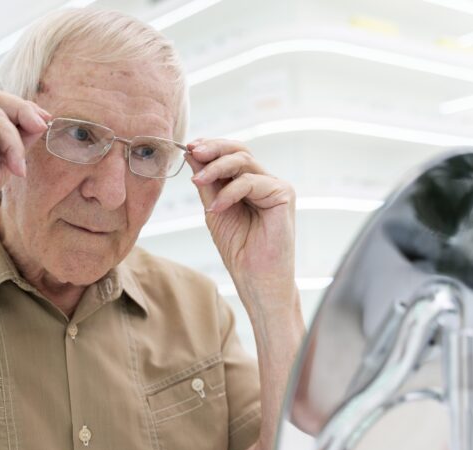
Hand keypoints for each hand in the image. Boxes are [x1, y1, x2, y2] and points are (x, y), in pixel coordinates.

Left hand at [186, 139, 296, 292]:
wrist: (256, 279)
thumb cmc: (238, 249)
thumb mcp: (214, 209)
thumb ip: (207, 183)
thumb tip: (192, 153)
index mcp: (249, 183)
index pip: (231, 155)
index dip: (210, 147)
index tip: (188, 147)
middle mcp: (264, 181)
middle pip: (239, 150)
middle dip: (213, 148)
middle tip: (193, 151)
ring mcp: (276, 186)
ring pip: (244, 161)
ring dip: (216, 168)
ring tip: (197, 181)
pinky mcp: (284, 194)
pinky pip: (251, 182)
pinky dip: (229, 193)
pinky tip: (216, 207)